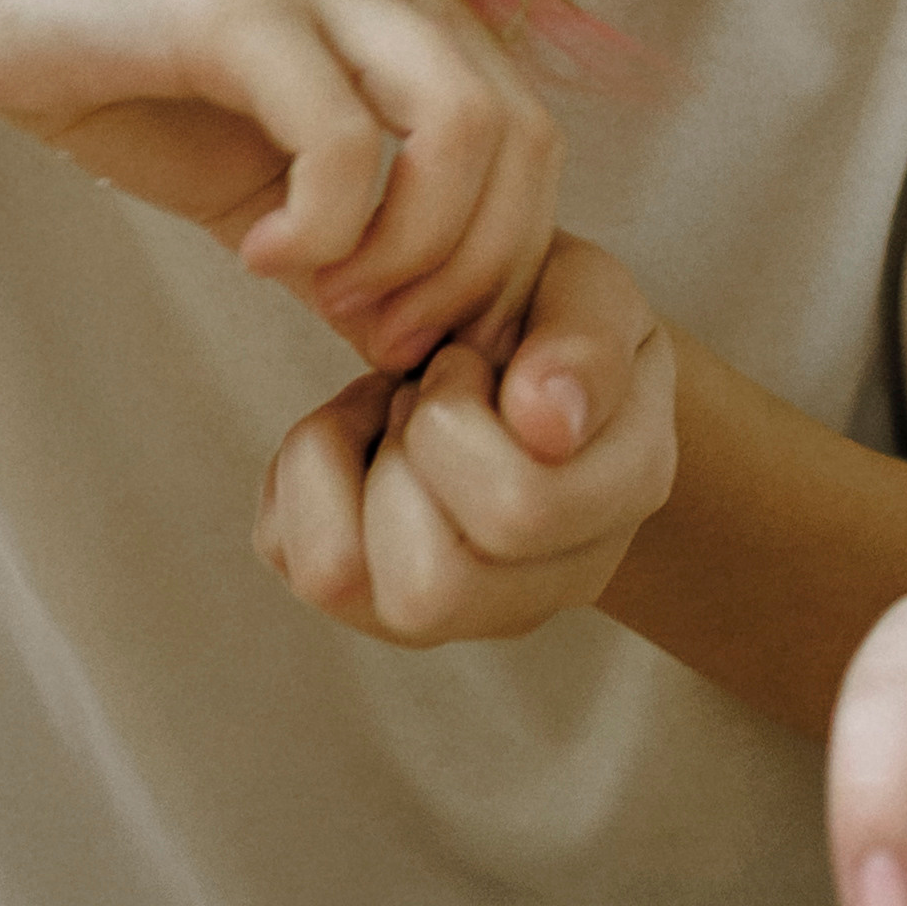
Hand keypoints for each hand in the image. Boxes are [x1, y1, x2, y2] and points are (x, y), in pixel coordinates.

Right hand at [0, 0, 560, 372]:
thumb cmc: (113, 83)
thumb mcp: (259, 186)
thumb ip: (352, 249)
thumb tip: (422, 351)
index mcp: (406, 4)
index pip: (531, 141)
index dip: (501, 262)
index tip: (409, 339)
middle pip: (526, 138)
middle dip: (474, 269)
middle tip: (378, 336)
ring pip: (463, 127)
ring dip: (415, 249)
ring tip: (330, 298)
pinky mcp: (238, 6)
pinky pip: (344, 137)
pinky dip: (324, 227)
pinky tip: (259, 256)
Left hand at [254, 232, 676, 643]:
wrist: (523, 358)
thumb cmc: (554, 324)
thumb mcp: (587, 293)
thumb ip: (585, 342)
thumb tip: (544, 419)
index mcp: (619, 504)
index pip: (518, 513)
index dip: (460, 416)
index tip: (469, 364)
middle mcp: (542, 588)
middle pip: (429, 587)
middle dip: (398, 458)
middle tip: (428, 393)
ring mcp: (451, 612)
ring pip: (339, 581)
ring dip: (343, 462)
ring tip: (390, 414)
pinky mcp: (362, 600)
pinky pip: (287, 550)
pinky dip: (301, 467)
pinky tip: (361, 436)